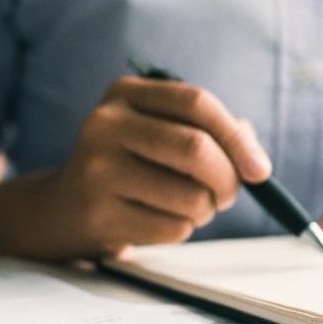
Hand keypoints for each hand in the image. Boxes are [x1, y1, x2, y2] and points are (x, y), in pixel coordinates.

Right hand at [34, 76, 271, 257]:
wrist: (62, 208)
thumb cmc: (127, 167)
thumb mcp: (157, 134)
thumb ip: (207, 132)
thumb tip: (253, 156)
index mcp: (124, 94)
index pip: (196, 103)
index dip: (236, 137)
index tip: (260, 170)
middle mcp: (105, 125)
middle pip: (195, 149)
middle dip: (227, 180)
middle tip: (228, 196)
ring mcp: (97, 169)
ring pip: (190, 195)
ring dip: (205, 210)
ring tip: (187, 207)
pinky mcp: (99, 213)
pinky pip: (173, 228)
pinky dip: (181, 229)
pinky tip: (158, 221)